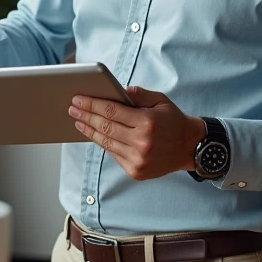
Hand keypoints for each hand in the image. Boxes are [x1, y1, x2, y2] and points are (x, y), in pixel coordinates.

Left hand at [69, 85, 206, 180]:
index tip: (78, 99)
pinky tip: (94, 134)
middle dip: (86, 116)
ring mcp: (138, 159)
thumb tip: (115, 90)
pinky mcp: (135, 171)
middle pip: (105, 127)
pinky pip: (113, 154)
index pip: (112, 111)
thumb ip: (137, 94)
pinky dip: (102, 143)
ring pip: (106, 142)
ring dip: (89, 131)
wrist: (189, 148)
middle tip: (72, 108)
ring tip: (78, 121)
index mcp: (147, 122)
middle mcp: (142, 142)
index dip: (92, 104)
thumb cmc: (173, 120)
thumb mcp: (159, 100)